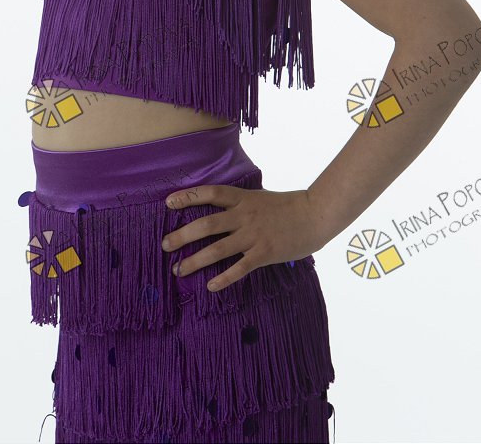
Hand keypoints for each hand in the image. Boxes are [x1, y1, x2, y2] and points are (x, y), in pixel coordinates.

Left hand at [160, 185, 317, 291]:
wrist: (315, 215)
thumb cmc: (287, 206)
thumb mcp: (259, 197)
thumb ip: (240, 204)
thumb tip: (220, 208)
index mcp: (242, 198)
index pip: (210, 193)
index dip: (188, 196)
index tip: (168, 203)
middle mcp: (244, 216)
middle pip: (207, 224)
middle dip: (183, 235)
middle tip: (165, 245)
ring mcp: (254, 235)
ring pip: (218, 248)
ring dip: (195, 260)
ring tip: (178, 270)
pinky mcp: (264, 253)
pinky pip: (240, 268)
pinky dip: (224, 278)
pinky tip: (211, 286)